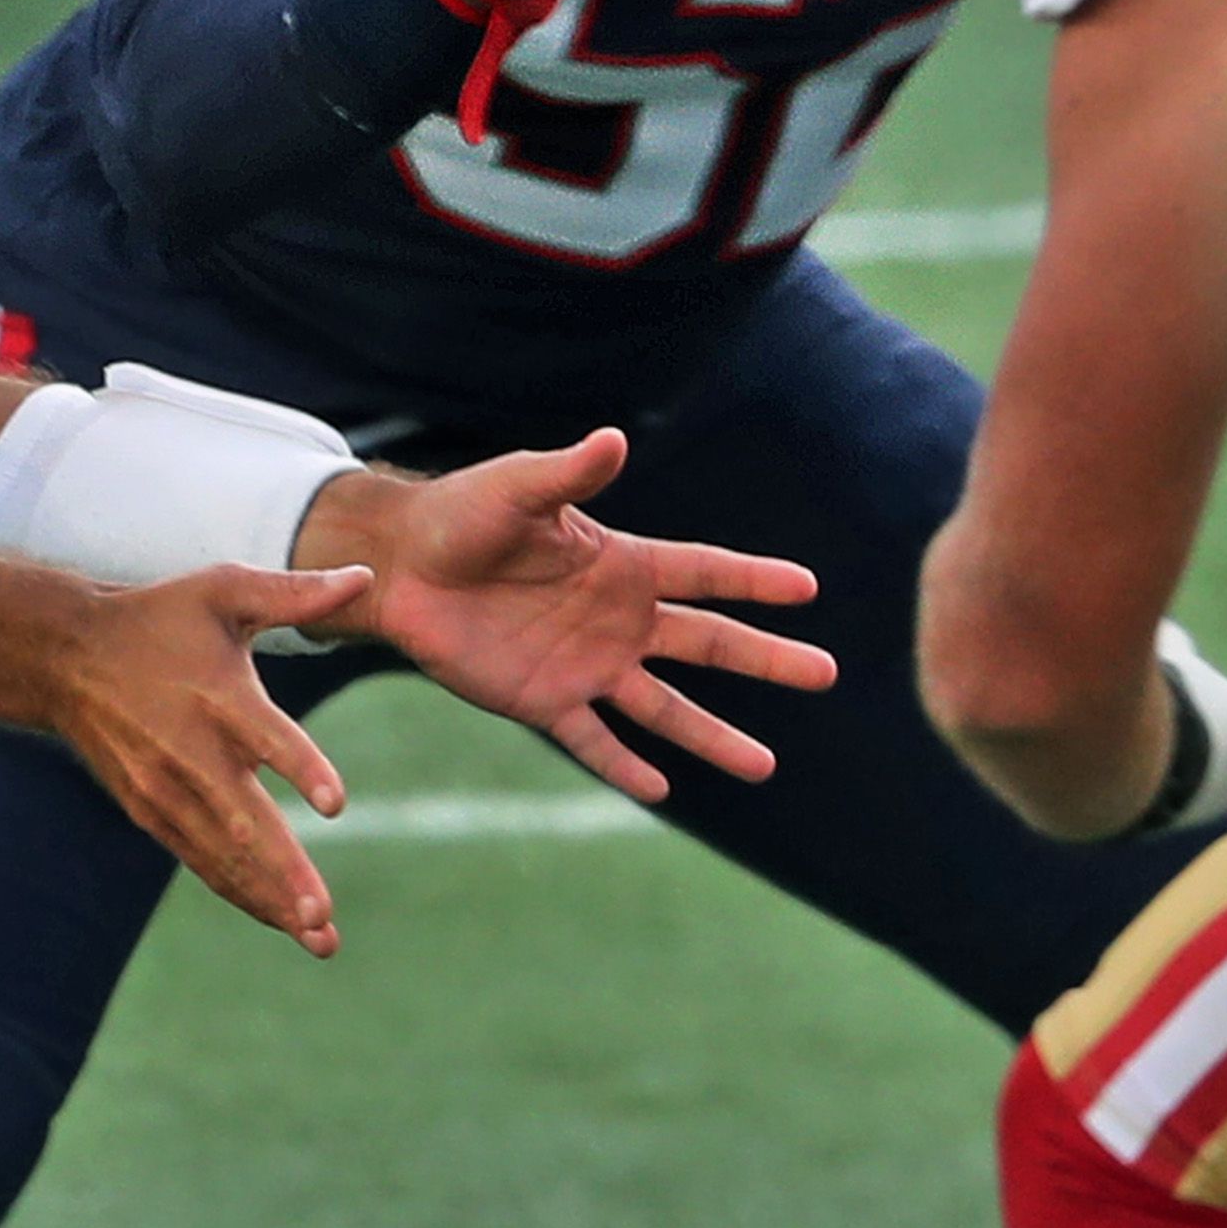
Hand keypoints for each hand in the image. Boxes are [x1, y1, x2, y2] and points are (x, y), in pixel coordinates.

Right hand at [39, 562, 368, 956]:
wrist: (66, 658)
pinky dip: (241, 892)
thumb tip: (364, 575)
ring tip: (320, 938)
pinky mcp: (151, 813)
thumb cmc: (160, 617)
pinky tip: (282, 921)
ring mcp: (166, 791)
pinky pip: (202, 861)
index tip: (336, 804)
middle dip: (284, 872)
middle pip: (243, 821)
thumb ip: (295, 593)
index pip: (265, 736)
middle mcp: (191, 752)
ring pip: (224, 856)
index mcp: (217, 694)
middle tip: (323, 915)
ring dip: (271, 899)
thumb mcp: (224, 591)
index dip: (300, 768)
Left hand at [298, 433, 831, 802]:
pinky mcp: (544, 701)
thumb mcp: (519, 488)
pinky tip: (661, 789)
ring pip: (665, 708)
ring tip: (765, 767)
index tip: (809, 589)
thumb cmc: (462, 515)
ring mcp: (586, 665)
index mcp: (622, 564)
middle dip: (765, 659)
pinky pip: (594, 740)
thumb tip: (613, 438)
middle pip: (707, 643)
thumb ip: (569, 475)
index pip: (704, 573)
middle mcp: (617, 620)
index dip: (754, 580)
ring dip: (713, 736)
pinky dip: (626, 766)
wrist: (401, 569)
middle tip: (825, 675)